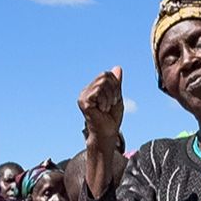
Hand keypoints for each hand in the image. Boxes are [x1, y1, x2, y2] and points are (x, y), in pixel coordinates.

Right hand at [78, 67, 124, 198]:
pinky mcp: (84, 101)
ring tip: (106, 108)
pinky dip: (105, 101)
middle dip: (114, 90)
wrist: (107, 134)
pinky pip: (99, 91)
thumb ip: (116, 83)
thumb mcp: (117, 97)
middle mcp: (85, 91)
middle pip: (105, 76)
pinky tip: (102, 110)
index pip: (107, 74)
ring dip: (110, 97)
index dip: (116, 86)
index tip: (114, 100)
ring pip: (103, 83)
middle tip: (110, 105)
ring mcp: (83, 96)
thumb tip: (117, 67)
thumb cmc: (111, 119)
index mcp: (92, 90)